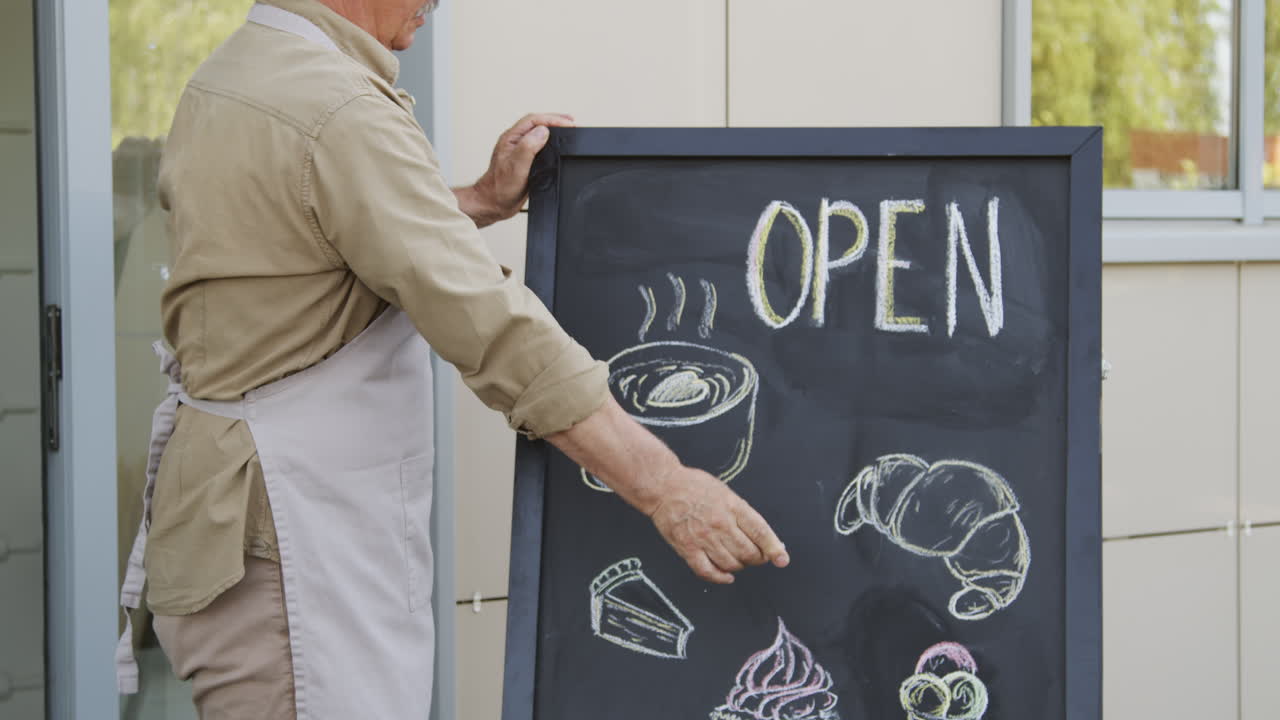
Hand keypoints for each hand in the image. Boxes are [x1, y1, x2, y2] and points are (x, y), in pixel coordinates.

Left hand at [458, 113, 575, 226]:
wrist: (494, 204)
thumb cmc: (500, 187)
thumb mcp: (516, 165)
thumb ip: (528, 146)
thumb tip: (543, 131)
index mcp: (511, 139)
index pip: (533, 121)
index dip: (552, 119)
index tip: (568, 123)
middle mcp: (515, 142)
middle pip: (536, 124)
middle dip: (555, 120)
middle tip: (571, 122)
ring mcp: (519, 151)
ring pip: (538, 134)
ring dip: (553, 130)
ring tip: (567, 128)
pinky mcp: (524, 161)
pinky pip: (539, 147)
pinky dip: (550, 143)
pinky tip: (556, 146)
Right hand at [647, 466, 790, 583]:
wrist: (663, 486)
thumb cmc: (695, 487)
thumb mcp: (726, 492)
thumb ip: (743, 514)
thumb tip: (763, 537)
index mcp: (733, 506)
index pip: (760, 532)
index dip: (774, 548)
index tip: (782, 560)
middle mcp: (720, 524)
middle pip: (748, 553)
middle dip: (756, 559)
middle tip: (755, 556)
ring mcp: (703, 538)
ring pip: (731, 564)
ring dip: (739, 567)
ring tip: (737, 560)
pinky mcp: (687, 548)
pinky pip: (707, 571)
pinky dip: (720, 578)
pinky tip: (725, 577)